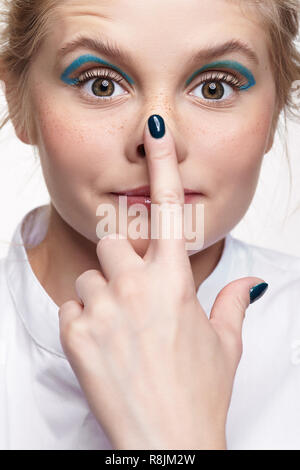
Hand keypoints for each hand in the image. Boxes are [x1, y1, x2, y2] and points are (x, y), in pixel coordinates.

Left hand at [58, 115, 266, 449]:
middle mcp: (136, 286)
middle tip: (130, 288)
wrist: (169, 441)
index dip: (163, 165)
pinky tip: (102, 347)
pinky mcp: (74, 334)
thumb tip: (247, 284)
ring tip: (117, 328)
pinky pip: (69, 308)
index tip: (155, 133)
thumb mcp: (225, 345)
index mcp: (175, 281)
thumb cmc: (199, 393)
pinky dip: (82, 321)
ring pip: (87, 275)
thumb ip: (231, 304)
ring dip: (100, 294)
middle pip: (111, 238)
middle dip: (119, 257)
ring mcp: (103, 309)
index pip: (170, 209)